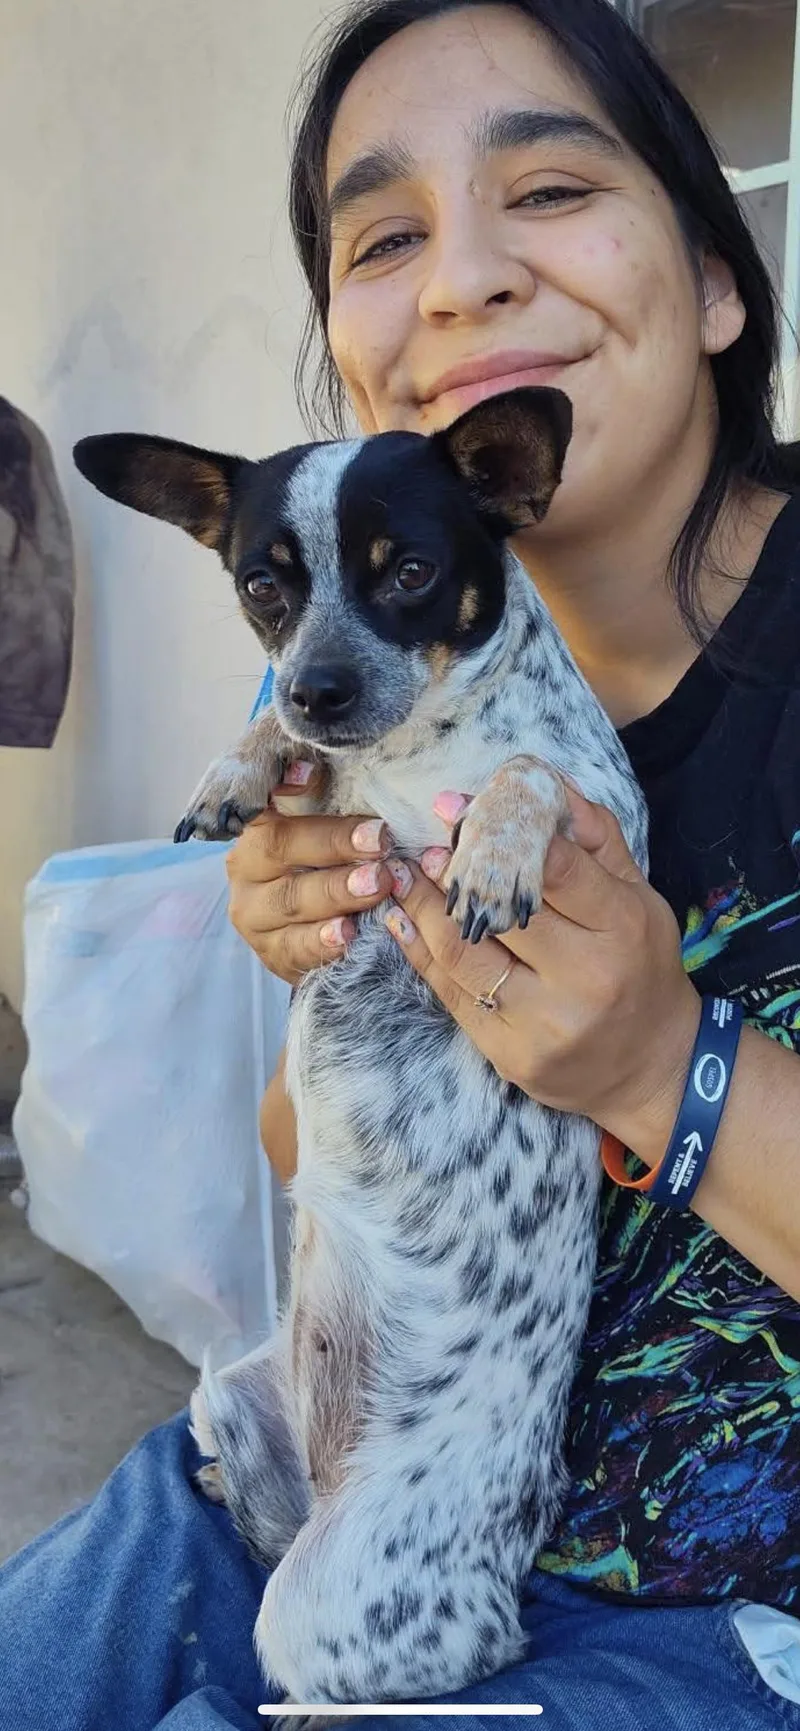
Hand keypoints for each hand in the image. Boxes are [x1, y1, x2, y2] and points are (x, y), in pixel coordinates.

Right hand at [227, 762, 393, 984]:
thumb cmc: (331, 863)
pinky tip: (347, 934)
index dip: (285, 785)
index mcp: (257, 827)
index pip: (264, 798)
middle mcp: (246, 868)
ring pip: (290, 901)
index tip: (314, 774)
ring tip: (375, 886)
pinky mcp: (271, 954)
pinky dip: (322, 942)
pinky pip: (294, 948)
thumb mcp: (328, 827)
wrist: (316, 931)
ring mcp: (254, 914)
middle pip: (280, 848)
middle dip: (334, 844)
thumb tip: (330, 769)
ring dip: (336, 892)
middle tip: (379, 842)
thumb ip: (329, 800)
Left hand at [382, 789, 700, 1163]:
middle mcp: (585, 977)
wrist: (650, 1067)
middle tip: (425, 843)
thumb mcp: (637, 897)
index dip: (502, 832)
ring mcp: (544, 1021)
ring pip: (463, 951)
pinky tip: (403, 918)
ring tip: (403, 874)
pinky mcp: (510, 1054)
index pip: (556, 869)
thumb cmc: (640, 966)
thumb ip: (594, 838)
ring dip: (423, 905)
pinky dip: (419, 949)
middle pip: (503, 909)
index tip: (457, 805)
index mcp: (623, 928)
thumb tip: (542, 779)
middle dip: (455, 868)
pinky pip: (450, 993)